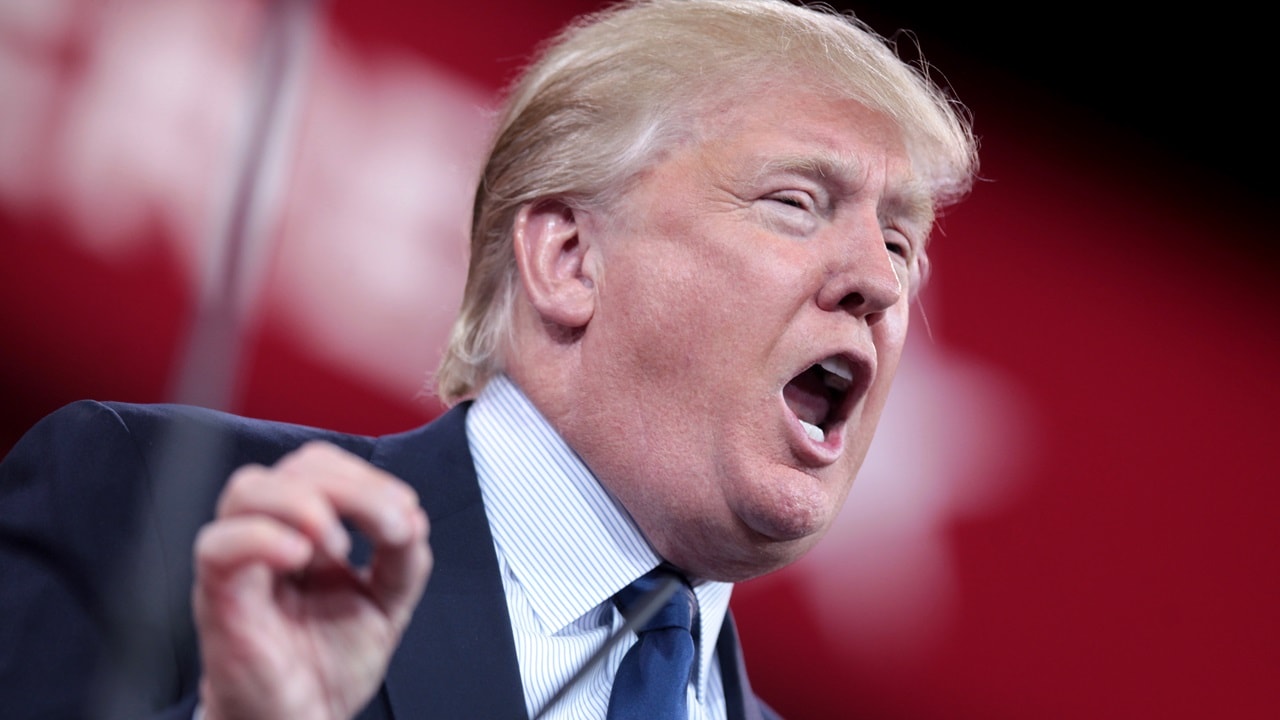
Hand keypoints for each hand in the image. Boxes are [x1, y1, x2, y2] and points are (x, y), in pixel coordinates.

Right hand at [192, 441, 431, 719]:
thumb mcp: (386, 602)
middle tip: (385, 526)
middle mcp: (269, 537)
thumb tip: (411, 516)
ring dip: (305, 504)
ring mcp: (240, 563)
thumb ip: (403, 557)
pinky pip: (218, 545)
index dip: (367, 477)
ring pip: (247, 489)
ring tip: (337, 547)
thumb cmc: (328, 666)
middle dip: (349, 485)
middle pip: (291, 467)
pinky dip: (261, 538)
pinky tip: (300, 557)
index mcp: (306, 530)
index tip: (404, 512)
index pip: (324, 467)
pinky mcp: (219, 597)